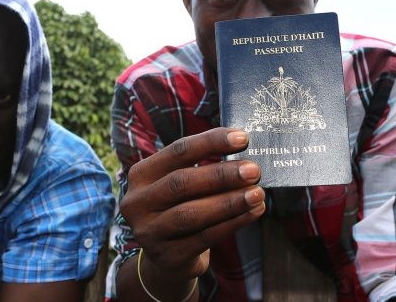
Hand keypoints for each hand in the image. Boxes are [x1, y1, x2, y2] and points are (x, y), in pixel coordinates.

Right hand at [120, 128, 264, 279]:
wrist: (166, 258)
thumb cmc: (178, 209)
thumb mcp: (177, 185)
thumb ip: (199, 168)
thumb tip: (241, 149)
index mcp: (141, 175)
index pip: (177, 152)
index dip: (210, 142)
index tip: (242, 138)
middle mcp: (137, 202)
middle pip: (182, 183)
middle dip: (222, 175)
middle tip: (253, 170)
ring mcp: (149, 232)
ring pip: (192, 213)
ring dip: (230, 202)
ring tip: (257, 193)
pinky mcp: (168, 256)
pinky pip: (205, 237)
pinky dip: (233, 223)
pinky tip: (253, 213)